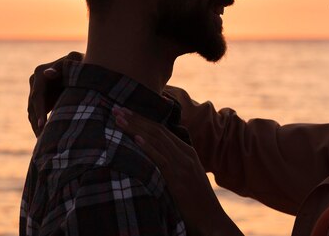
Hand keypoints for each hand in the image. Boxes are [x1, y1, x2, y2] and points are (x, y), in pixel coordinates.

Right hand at [27, 51, 82, 135]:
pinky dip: (40, 125)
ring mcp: (35, 91)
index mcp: (39, 73)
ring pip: (32, 112)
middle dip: (36, 123)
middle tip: (41, 139)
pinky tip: (44, 138)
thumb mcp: (75, 60)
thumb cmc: (81, 62)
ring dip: (36, 127)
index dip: (39, 111)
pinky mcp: (40, 99)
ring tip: (42, 142)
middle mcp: (34, 82)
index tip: (42, 125)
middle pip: (32, 106)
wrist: (83, 66)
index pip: (37, 95)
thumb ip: (64, 65)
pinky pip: (36, 114)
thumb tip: (47, 74)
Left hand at [113, 108, 243, 235]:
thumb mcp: (186, 178)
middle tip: (116, 109)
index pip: (162, 130)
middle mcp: (185, 154)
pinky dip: (147, 147)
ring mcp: (182, 164)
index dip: (142, 119)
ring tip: (119, 119)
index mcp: (186, 152)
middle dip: (135, 119)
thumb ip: (173, 166)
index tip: (125, 111)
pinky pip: (161, 158)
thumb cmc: (195, 202)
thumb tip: (154, 160)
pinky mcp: (178, 177)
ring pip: (157, 140)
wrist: (211, 219)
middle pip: (157, 130)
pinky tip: (135, 138)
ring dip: (136, 127)